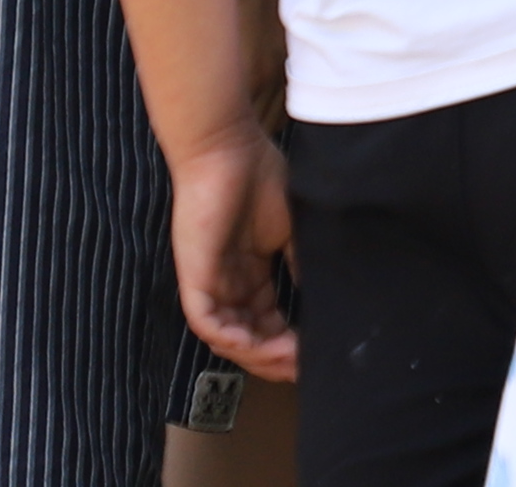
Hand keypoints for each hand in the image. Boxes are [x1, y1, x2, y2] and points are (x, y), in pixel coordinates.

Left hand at [169, 129, 299, 383]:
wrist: (227, 147)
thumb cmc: (258, 175)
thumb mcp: (292, 226)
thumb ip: (300, 261)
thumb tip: (320, 293)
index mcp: (248, 272)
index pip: (267, 319)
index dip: (289, 340)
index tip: (315, 352)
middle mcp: (227, 283)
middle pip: (249, 336)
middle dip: (275, 357)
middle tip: (304, 367)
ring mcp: (209, 282)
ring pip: (228, 337)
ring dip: (257, 353)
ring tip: (288, 359)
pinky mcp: (195, 276)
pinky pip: (206, 321)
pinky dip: (230, 337)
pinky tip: (255, 342)